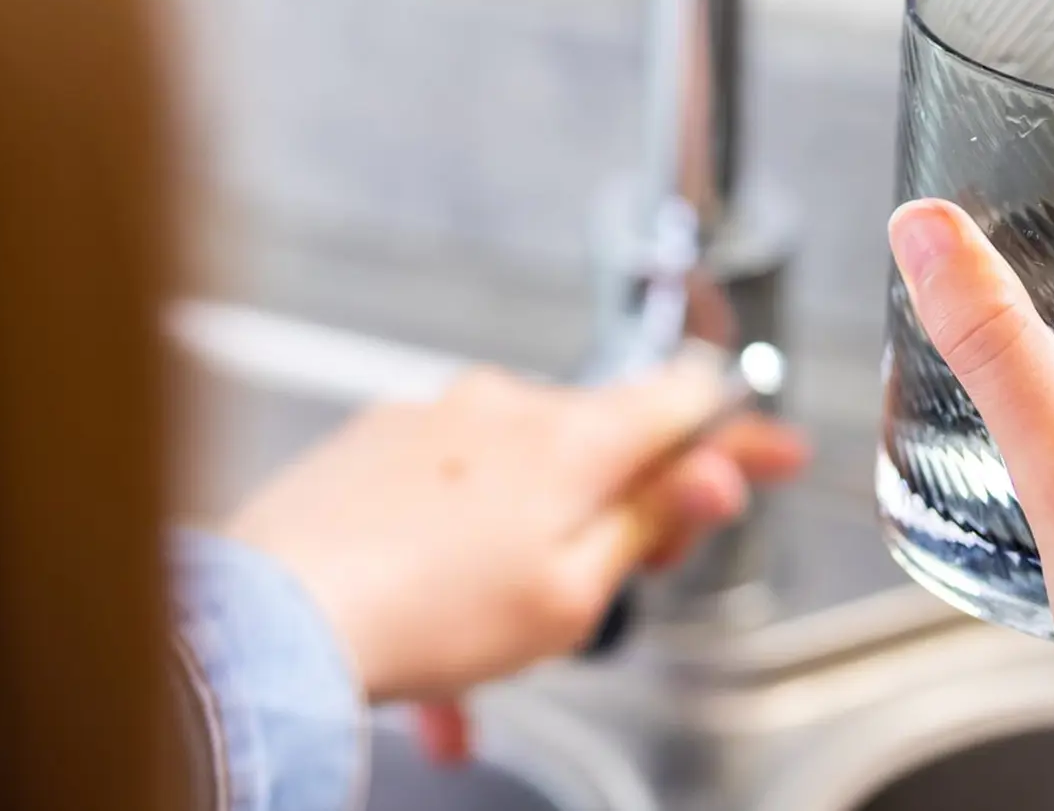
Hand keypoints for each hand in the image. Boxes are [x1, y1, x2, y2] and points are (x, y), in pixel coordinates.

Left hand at [226, 350, 805, 704]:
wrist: (280, 612)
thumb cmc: (423, 613)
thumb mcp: (574, 592)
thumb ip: (649, 522)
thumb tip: (714, 470)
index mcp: (573, 437)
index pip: (687, 402)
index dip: (740, 436)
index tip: (773, 459)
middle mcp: (503, 406)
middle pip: (600, 443)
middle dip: (619, 511)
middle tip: (615, 584)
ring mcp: (432, 418)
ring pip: (515, 484)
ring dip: (526, 553)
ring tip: (493, 650)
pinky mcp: (374, 443)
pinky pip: (445, 498)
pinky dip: (456, 559)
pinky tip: (435, 643)